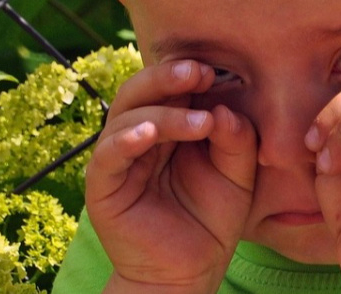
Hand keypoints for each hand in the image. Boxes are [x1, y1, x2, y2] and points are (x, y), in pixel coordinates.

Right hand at [85, 60, 256, 291]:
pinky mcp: (103, 188)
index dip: (188, 74)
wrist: (190, 272)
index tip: (217, 69)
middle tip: (199, 72)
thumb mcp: (238, 175)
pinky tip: (147, 133)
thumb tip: (222, 109)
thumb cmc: (211, 220)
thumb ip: (236, 140)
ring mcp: (118, 161)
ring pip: (126, 117)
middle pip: (140, 91)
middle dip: (168, 77)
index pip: (168, 88)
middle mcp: (137, 137)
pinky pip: (107, 156)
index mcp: (167, 128)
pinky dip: (125, 139)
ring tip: (201, 122)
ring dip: (163, 112)